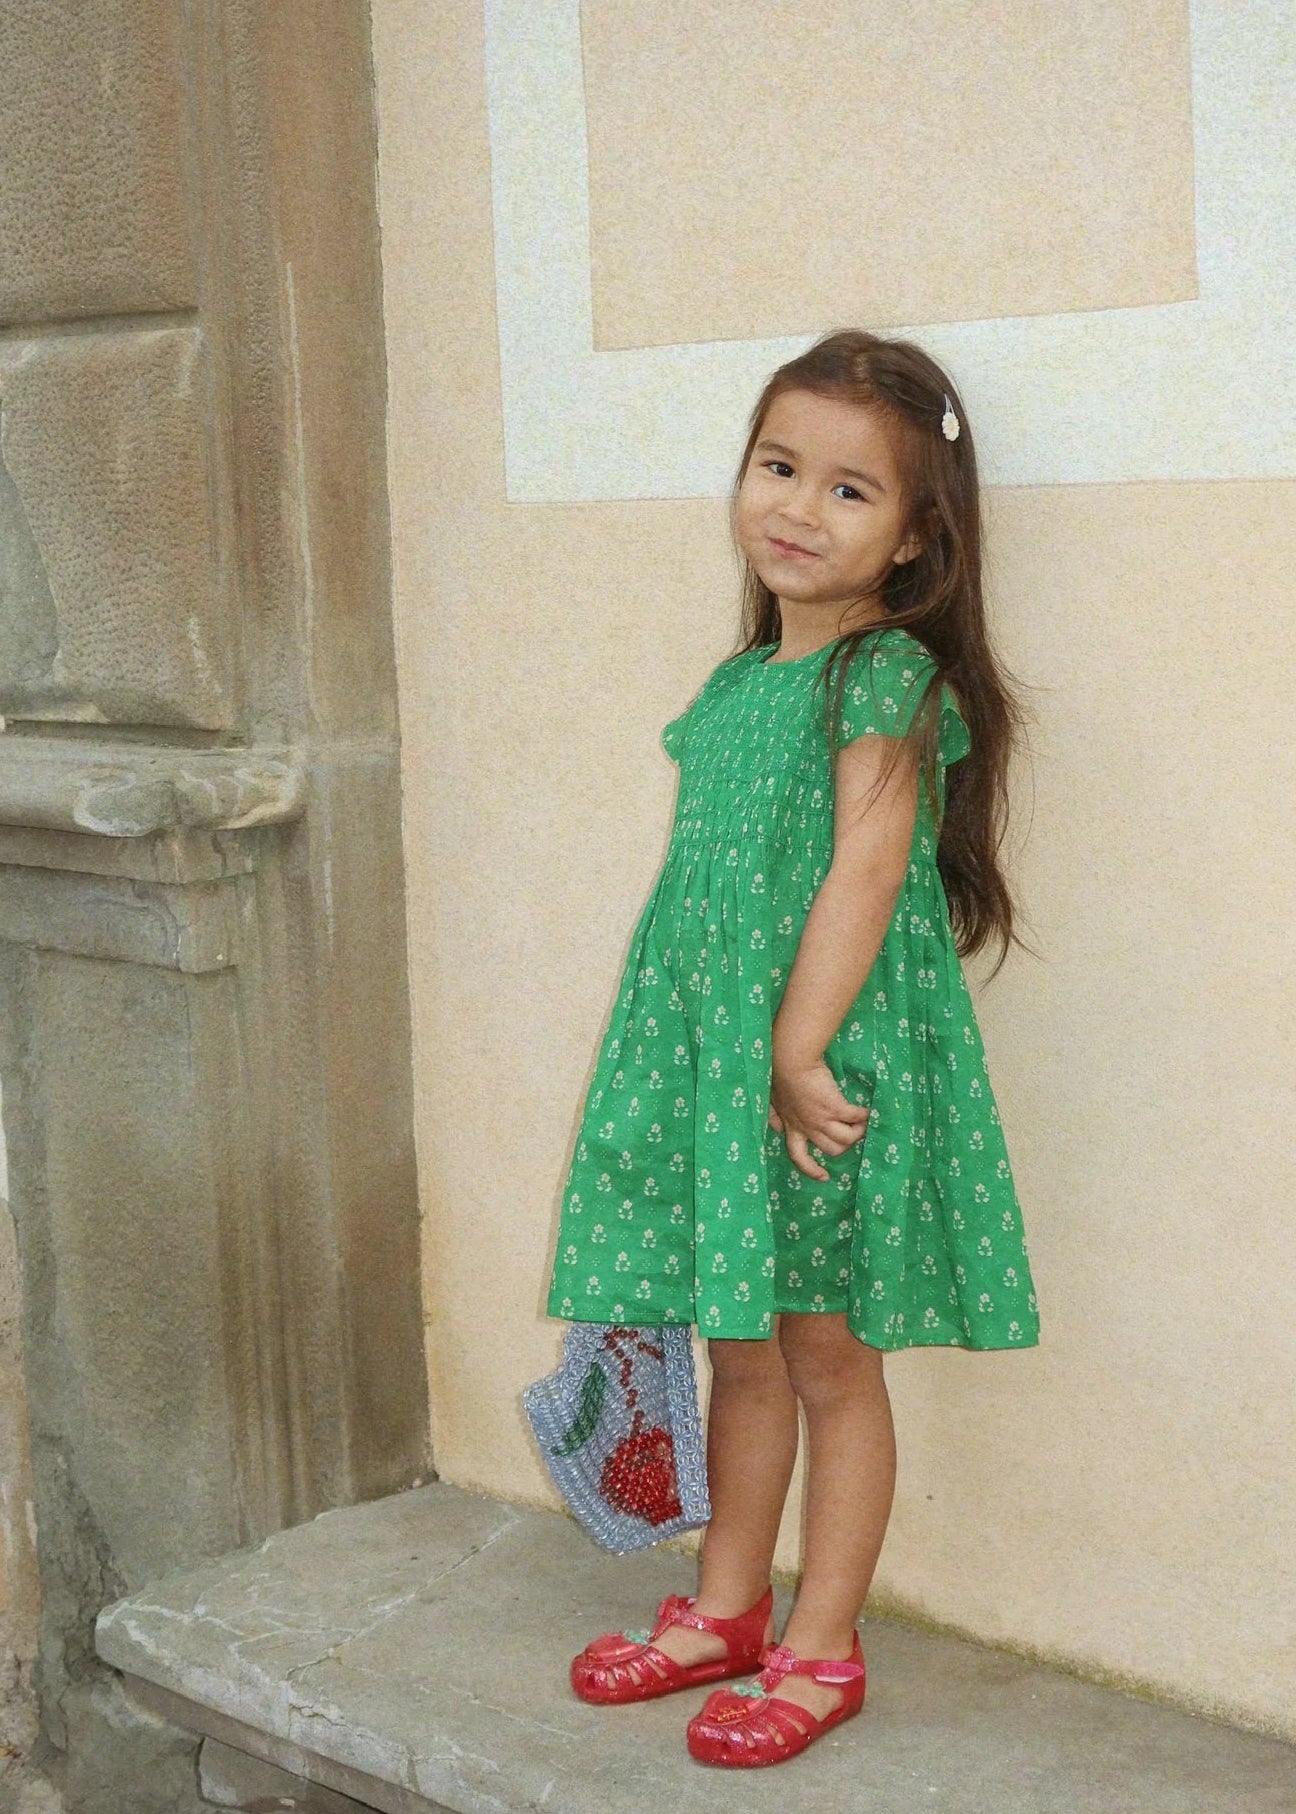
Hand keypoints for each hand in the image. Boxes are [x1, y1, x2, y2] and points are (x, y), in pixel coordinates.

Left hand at [767, 1057, 870, 1181]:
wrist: (791, 1061)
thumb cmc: (781, 1077)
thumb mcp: (774, 1101)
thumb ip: (776, 1116)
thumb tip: (778, 1127)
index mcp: (793, 1128)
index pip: (799, 1157)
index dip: (811, 1170)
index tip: (824, 1177)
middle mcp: (808, 1128)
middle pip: (832, 1150)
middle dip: (844, 1146)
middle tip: (850, 1134)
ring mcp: (822, 1119)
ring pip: (846, 1140)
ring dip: (858, 1132)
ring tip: (862, 1122)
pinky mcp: (835, 1108)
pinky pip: (856, 1118)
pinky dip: (865, 1116)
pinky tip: (869, 1111)